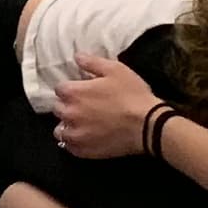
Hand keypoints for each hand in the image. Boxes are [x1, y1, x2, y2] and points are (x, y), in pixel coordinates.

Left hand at [52, 57, 166, 161]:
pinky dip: (74, 143)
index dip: (71, 89)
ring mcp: (75, 134)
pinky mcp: (83, 150)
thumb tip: (76, 56)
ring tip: (82, 124)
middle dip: (68, 106)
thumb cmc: (132, 94)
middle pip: (58, 108)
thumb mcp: (115, 70)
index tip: (83, 91)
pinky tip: (86, 138)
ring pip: (60, 130)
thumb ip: (92, 62)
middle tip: (85, 107)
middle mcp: (68, 113)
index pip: (60, 89)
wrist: (148, 124)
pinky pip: (70, 147)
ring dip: (68, 126)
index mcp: (73, 93)